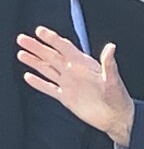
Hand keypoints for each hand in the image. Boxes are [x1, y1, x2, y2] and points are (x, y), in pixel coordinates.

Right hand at [17, 26, 134, 146]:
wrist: (116, 117)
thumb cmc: (118, 97)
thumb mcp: (113, 80)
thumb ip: (109, 64)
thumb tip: (111, 46)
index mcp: (85, 65)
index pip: (65, 48)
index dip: (52, 39)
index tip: (40, 30)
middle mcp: (75, 72)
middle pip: (52, 56)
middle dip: (37, 47)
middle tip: (22, 38)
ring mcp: (69, 84)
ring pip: (48, 70)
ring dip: (34, 62)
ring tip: (21, 53)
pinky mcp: (66, 97)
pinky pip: (49, 88)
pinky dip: (38, 83)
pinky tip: (28, 76)